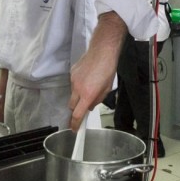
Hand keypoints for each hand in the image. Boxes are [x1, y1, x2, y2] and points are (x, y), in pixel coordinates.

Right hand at [68, 12, 127, 130]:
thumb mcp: (107, 89)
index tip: (74, 129)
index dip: (75, 124)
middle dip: (76, 109)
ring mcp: (73, 80)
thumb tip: (90, 106)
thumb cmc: (108, 68)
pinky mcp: (72, 72)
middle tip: (84, 106)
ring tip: (90, 85)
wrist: (102, 50)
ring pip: (72, 93)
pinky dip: (79, 84)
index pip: (77, 114)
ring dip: (79, 94)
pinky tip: (87, 77)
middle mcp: (78, 88)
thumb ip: (97, 100)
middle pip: (71, 106)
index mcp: (87, 94)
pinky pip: (73, 83)